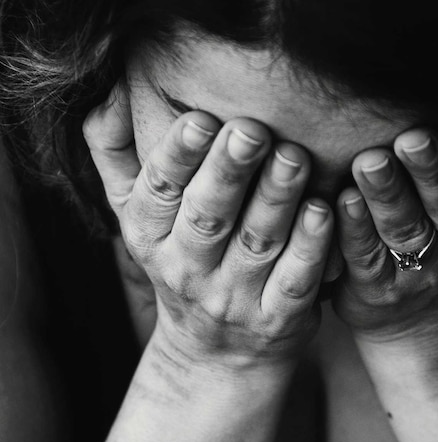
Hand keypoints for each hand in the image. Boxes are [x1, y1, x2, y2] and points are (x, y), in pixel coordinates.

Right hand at [84, 84, 332, 369]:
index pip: (159, 191)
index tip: (200, 118)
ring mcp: (234, 298)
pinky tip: (324, 211)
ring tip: (295, 157)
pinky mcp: (278, 319)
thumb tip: (109, 87)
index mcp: (150, 235)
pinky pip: (295, 280)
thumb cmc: (180, 259)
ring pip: (256, 243)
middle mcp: (188, 268)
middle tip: (253, 130)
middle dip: (229, 172)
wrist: (214, 354)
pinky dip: (310, 247)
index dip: (177, 156)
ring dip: (276, 199)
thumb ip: (116, 152)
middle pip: (209, 216)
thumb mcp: (135, 213)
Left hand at [332, 125, 437, 346]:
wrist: (426, 320)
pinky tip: (341, 202)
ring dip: (387, 194)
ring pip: (406, 229)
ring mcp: (426, 271)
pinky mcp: (381, 291)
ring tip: (369, 162)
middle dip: (432, 169)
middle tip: (412, 137)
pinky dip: (354, 230)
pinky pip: (367, 257)